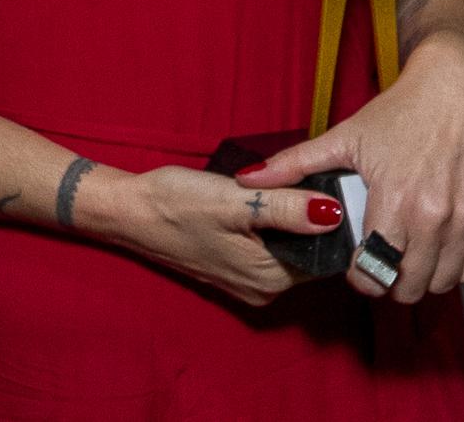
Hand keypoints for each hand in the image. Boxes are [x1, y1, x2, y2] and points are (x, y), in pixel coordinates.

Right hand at [112, 165, 347, 306]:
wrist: (129, 211)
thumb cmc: (177, 203)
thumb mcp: (236, 201)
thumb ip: (286, 208)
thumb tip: (334, 213)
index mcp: (271, 277)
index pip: (325, 251)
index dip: (330, 216)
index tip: (325, 181)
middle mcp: (265, 288)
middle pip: (309, 249)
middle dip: (309, 214)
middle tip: (297, 176)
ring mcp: (248, 281)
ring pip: (290, 246)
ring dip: (289, 217)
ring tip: (279, 183)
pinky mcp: (234, 267)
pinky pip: (269, 247)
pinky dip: (270, 223)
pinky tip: (258, 200)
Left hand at [236, 33, 463, 302]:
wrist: (456, 85)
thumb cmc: (403, 109)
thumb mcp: (344, 137)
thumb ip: (295, 164)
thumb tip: (250, 179)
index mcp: (394, 199)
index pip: (373, 272)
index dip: (359, 276)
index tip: (356, 264)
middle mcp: (433, 215)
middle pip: (408, 287)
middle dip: (388, 282)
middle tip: (379, 262)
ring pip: (442, 283)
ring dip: (421, 279)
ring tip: (405, 256)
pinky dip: (454, 269)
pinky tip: (436, 250)